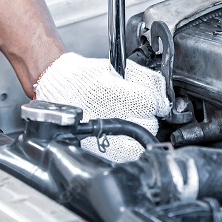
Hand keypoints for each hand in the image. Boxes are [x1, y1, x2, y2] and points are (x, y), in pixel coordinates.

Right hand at [33, 53, 170, 161]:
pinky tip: (126, 137)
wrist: (57, 88)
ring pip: (137, 141)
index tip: (156, 102)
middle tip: (143, 111)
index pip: (148, 103)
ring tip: (133, 122)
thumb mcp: (118, 67)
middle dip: (151, 117)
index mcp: (108, 89)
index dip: (157, 102)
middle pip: (147, 124)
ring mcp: (98, 131)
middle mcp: (103, 111)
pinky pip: (123, 154)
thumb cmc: (85, 75)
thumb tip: (164, 98)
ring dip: (141, 132)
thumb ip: (146, 79)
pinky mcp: (94, 146)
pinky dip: (129, 147)